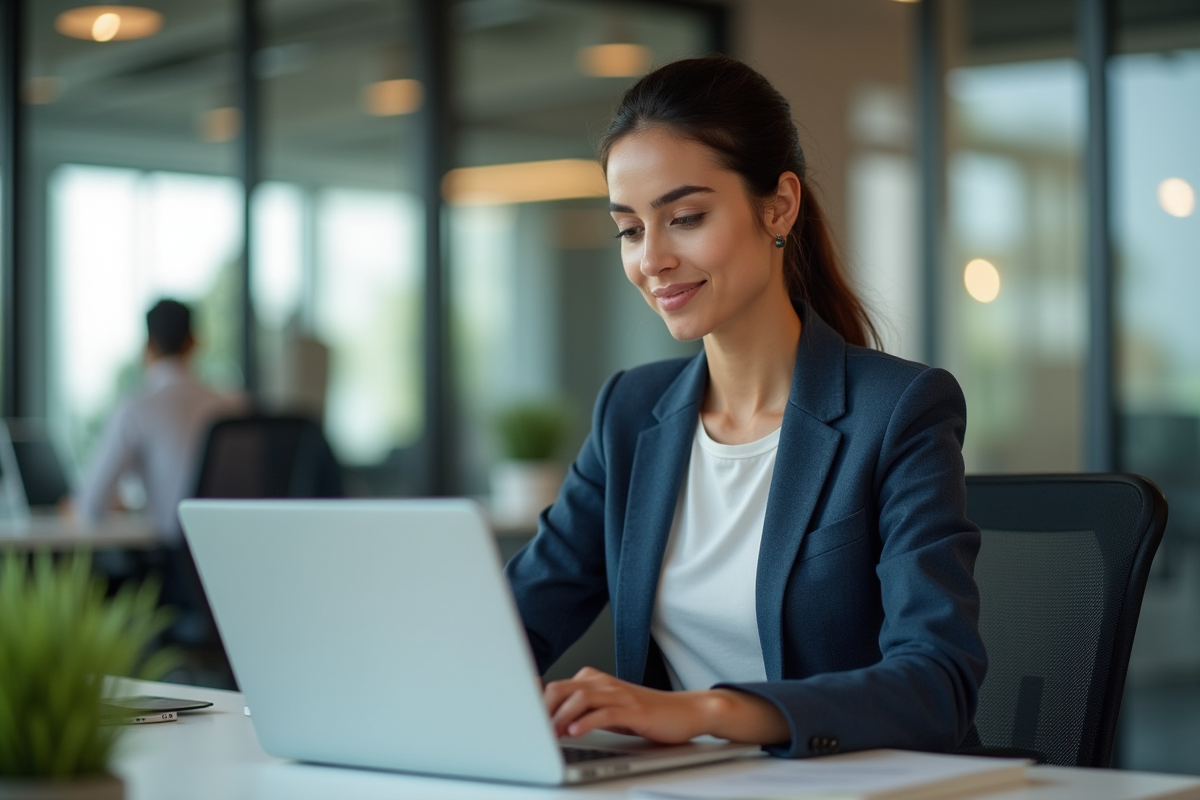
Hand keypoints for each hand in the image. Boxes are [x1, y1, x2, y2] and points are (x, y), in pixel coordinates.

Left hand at [544, 667, 706, 742]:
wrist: (684, 712)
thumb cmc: (646, 713)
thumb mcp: (609, 709)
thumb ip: (583, 710)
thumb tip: (552, 721)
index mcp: (595, 681)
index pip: (556, 686)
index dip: (535, 700)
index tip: (518, 714)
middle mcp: (604, 683)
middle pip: (562, 688)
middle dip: (543, 710)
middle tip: (533, 731)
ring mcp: (619, 695)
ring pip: (580, 699)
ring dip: (561, 717)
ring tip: (551, 734)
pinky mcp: (633, 710)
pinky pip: (604, 713)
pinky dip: (586, 722)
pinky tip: (576, 733)